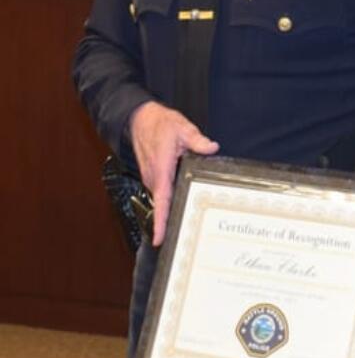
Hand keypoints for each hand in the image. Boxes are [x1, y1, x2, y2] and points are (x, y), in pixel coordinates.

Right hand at [129, 101, 218, 245]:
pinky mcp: (154, 177)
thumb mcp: (182, 127)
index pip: (162, 199)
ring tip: (188, 227)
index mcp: (161, 169)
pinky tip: (186, 204)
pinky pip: (164, 192)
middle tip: (185, 239)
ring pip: (165, 199)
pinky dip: (171, 200)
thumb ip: (197, 140)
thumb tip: (212, 147)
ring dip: (172, 212)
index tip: (159, 239)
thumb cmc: (160, 123)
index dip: (160, 220)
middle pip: (164, 205)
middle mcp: (154, 178)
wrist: (139, 118)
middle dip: (171, 223)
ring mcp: (152, 178)